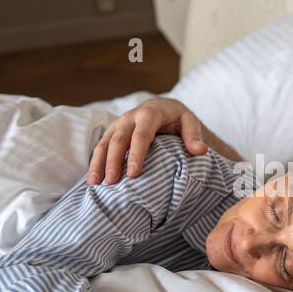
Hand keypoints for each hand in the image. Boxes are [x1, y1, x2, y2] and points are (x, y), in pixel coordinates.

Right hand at [88, 98, 208, 184]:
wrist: (162, 107)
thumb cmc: (177, 119)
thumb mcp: (189, 122)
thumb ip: (194, 136)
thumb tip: (200, 151)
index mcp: (150, 114)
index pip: (141, 135)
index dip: (136, 154)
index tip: (133, 174)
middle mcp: (130, 117)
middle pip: (118, 140)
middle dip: (113, 161)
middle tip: (111, 183)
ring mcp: (118, 124)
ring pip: (104, 143)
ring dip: (99, 163)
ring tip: (95, 184)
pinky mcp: (111, 132)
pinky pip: (100, 147)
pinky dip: (95, 162)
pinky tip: (92, 180)